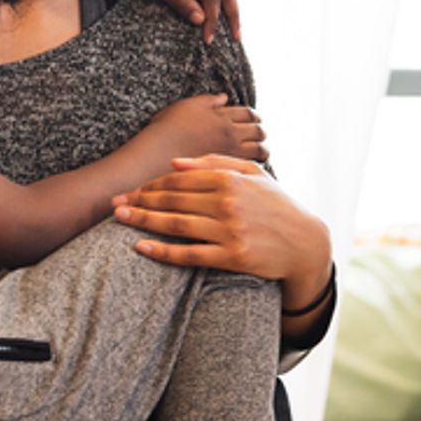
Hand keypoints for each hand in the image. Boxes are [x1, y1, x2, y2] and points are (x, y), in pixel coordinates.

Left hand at [110, 155, 330, 317]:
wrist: (306, 244)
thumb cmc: (276, 205)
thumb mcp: (253, 174)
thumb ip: (215, 163)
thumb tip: (175, 163)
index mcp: (230, 180)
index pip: (180, 179)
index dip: (151, 184)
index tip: (131, 188)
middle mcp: (228, 203)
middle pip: (173, 200)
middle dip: (140, 200)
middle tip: (114, 203)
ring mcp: (230, 231)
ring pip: (177, 224)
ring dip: (144, 221)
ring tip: (120, 219)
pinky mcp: (232, 257)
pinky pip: (190, 255)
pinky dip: (163, 251)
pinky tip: (141, 247)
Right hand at [148, 94, 268, 162]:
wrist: (156, 153)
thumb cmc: (166, 129)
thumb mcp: (186, 106)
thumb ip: (207, 101)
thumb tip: (224, 97)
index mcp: (222, 116)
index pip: (249, 114)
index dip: (253, 116)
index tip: (254, 120)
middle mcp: (230, 133)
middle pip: (258, 131)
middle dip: (260, 132)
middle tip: (259, 135)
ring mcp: (229, 152)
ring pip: (259, 150)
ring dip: (262, 149)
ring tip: (260, 152)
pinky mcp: (226, 169)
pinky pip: (250, 166)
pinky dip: (253, 164)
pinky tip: (248, 166)